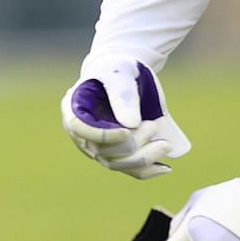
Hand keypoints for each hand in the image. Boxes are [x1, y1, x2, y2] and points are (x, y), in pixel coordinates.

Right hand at [60, 58, 191, 178]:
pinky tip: (165, 168)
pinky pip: (127, 168)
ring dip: (142, 159)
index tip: (127, 130)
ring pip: (115, 163)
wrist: (123, 75)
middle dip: (132, 143)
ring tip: (166, 144)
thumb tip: (131, 124)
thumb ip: (123, 94)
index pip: (80, 128)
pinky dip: (146, 170)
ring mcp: (96, 146)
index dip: (103, 134)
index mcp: (73, 108)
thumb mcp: (120, 74)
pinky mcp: (114, 154)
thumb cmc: (117, 70)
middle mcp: (81, 132)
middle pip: (101, 150)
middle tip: (154, 126)